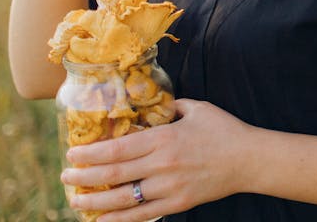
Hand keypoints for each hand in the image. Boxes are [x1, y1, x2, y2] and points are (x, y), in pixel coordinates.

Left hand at [60, 99, 254, 220]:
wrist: (250, 159)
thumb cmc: (224, 130)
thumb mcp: (197, 109)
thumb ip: (170, 107)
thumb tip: (150, 106)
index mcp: (164, 138)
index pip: (117, 149)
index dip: (89, 154)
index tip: (72, 153)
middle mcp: (162, 164)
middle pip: (113, 175)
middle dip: (83, 177)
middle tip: (66, 175)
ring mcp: (169, 187)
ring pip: (122, 199)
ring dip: (94, 201)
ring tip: (76, 200)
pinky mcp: (178, 203)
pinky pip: (142, 215)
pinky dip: (118, 220)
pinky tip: (101, 220)